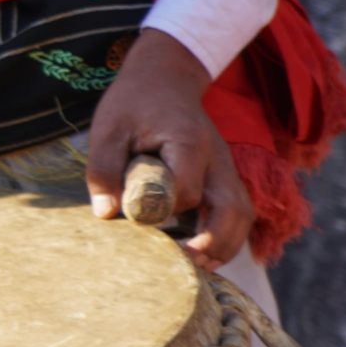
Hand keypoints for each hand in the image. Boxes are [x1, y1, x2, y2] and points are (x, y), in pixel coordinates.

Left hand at [85, 29, 252, 271]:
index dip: (165, 211)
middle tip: (185, 266)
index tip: (140, 221)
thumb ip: (103, 168)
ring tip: (197, 269)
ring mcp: (226, 168)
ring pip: (241, 216)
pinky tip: (202, 253)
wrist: (165, 77)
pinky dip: (226, 236)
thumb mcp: (108, 128)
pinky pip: (237, 213)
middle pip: (232, 210)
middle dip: (213, 244)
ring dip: (224, 246)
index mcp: (187, 142)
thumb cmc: (133, 103)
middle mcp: (217, 158)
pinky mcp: (224, 177)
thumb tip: (104, 214)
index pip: (186, 190)